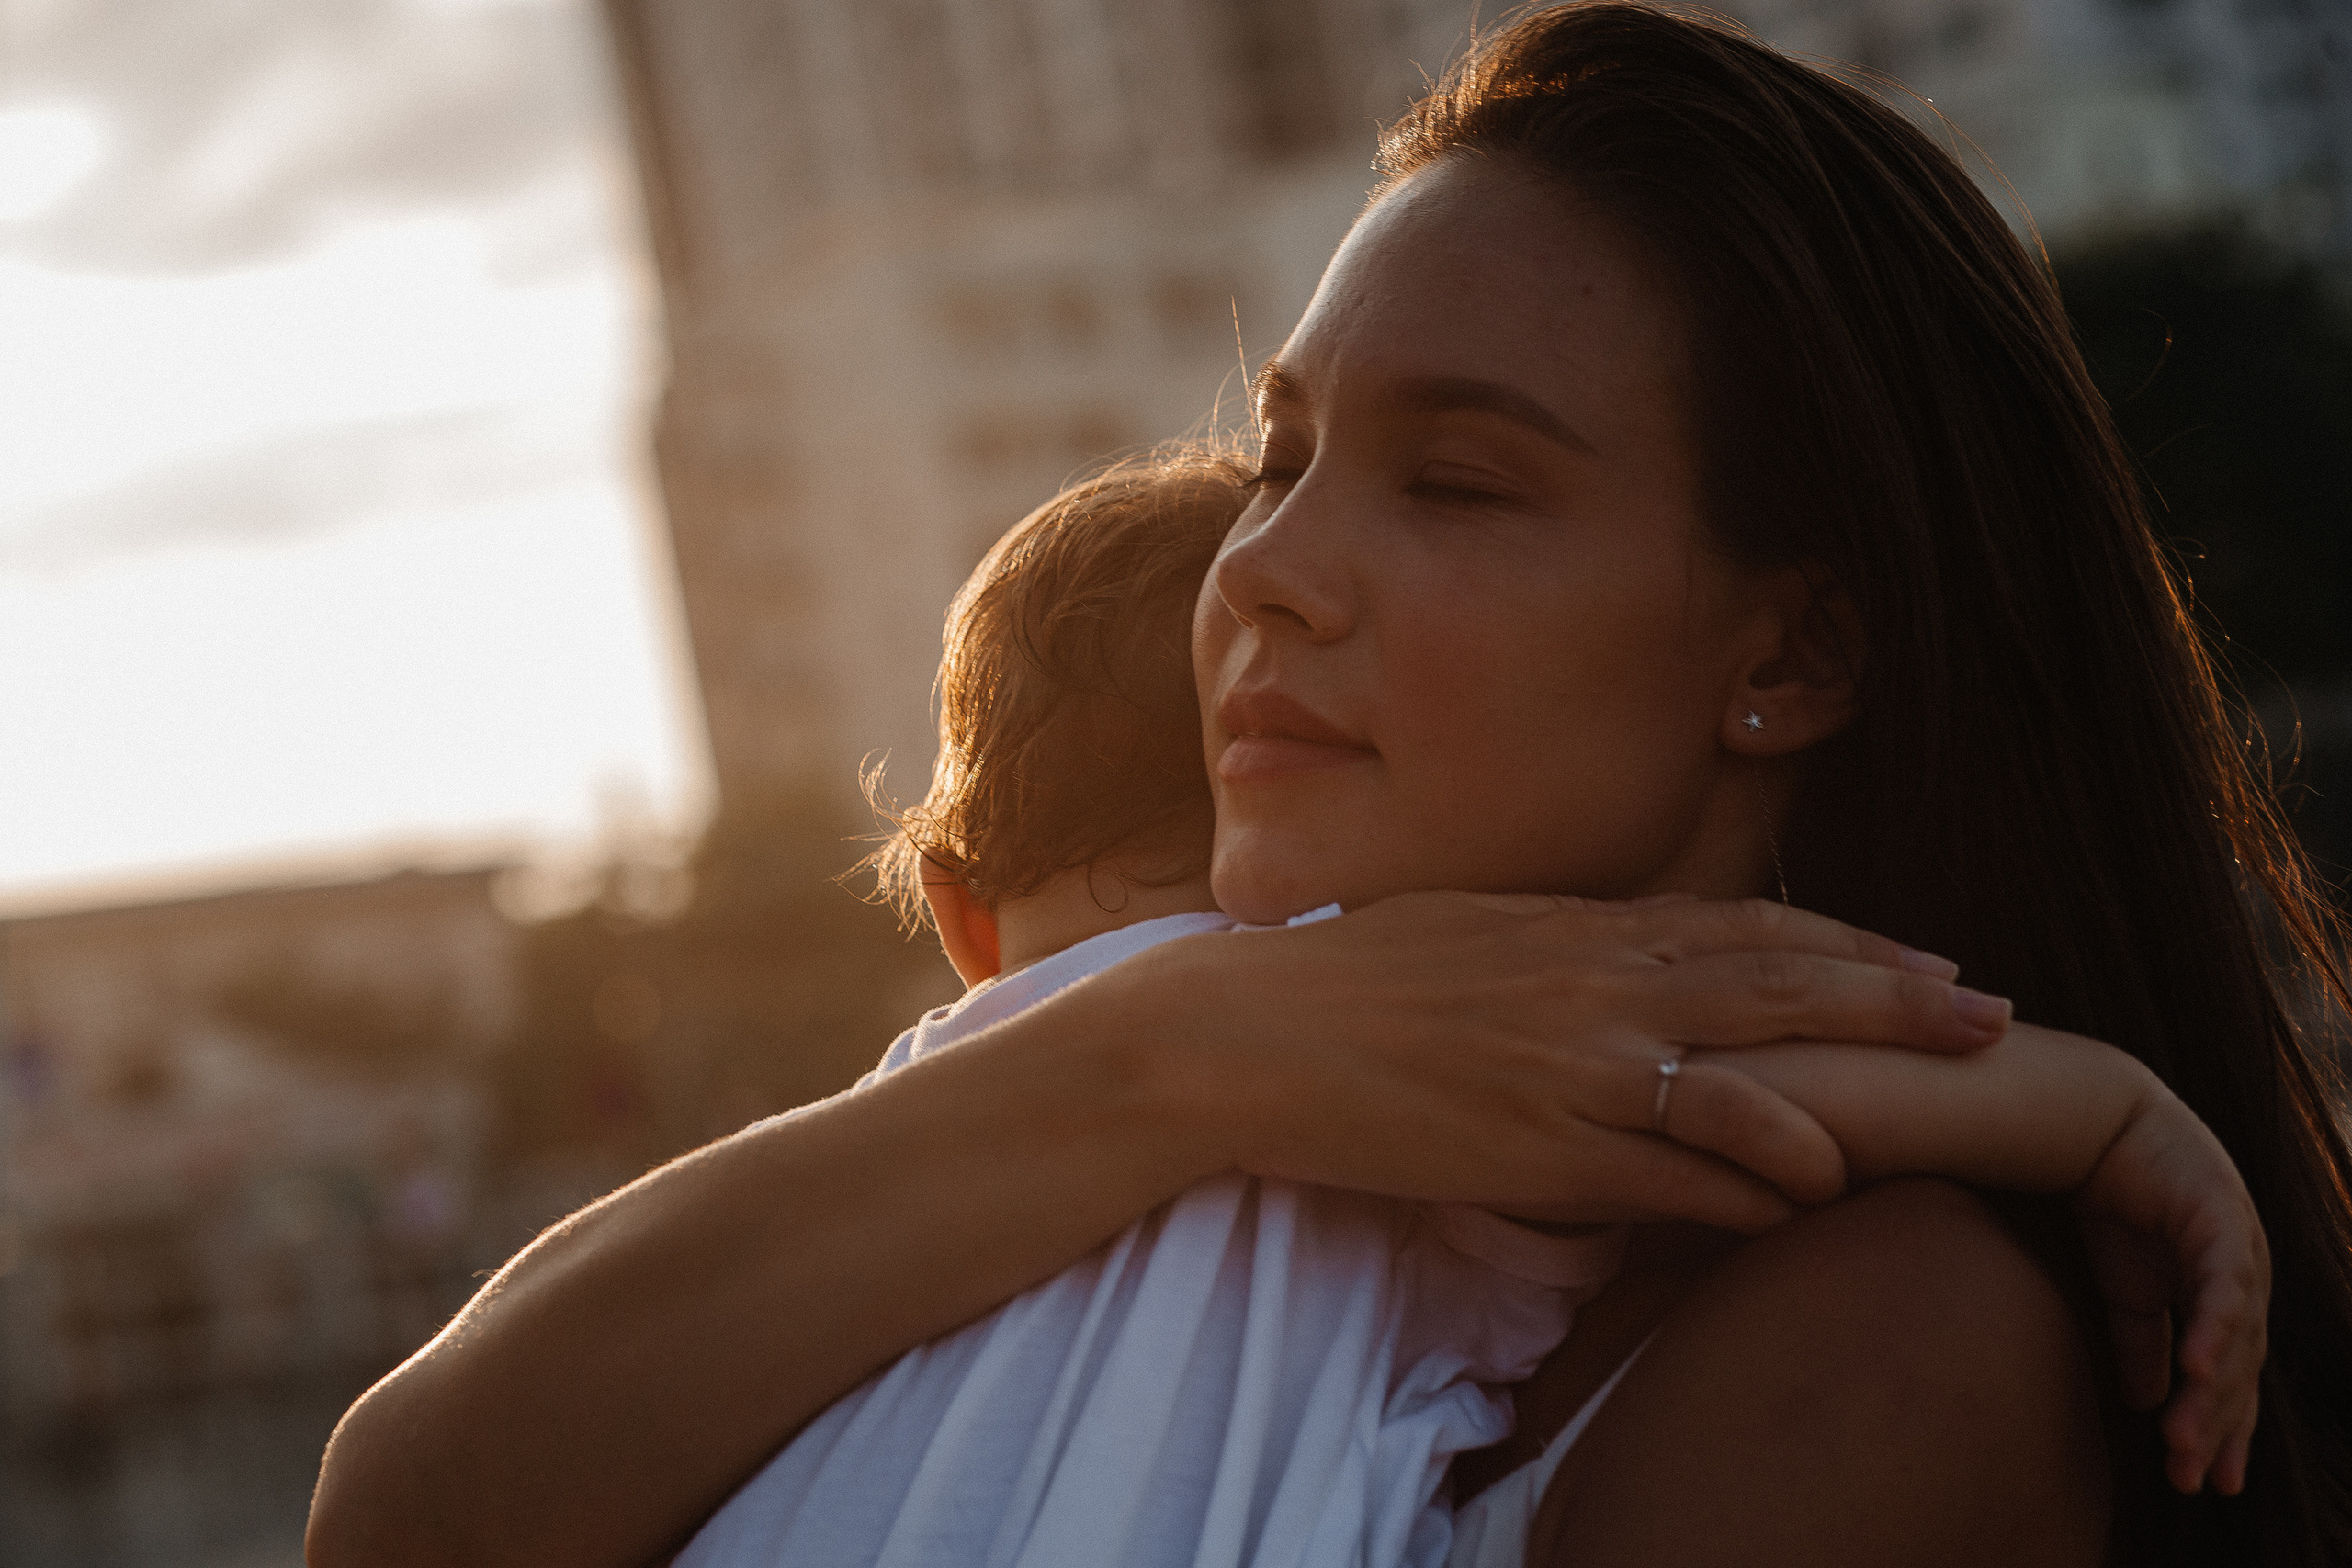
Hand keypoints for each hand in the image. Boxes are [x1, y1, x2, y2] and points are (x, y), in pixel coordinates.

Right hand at [1147, 891, 2008, 1233]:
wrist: (1245, 1033)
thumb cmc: (1345, 982)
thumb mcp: (1468, 931)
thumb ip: (1560, 946)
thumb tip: (1623, 956)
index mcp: (1577, 925)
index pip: (1747, 926)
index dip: (1851, 945)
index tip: (1928, 957)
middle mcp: (1594, 982)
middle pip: (1779, 984)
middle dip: (1898, 1001)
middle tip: (1992, 1015)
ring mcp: (1572, 1063)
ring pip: (1748, 1077)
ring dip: (1848, 1102)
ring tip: (1933, 1120)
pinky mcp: (1539, 1145)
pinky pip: (1674, 1169)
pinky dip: (1749, 1183)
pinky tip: (1807, 1197)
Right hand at [2073, 1088, 2268, 1494]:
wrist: (2100, 1123)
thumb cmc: (2117, 1201)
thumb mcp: (2126, 1290)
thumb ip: (2142, 1345)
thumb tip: (2144, 1402)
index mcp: (2226, 1298)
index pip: (2233, 1377)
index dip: (2223, 1429)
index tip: (2205, 1483)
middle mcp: (2245, 1278)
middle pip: (2240, 1368)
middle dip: (2216, 1424)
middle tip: (2190, 1475)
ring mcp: (2241, 1248)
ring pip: (2236, 1335)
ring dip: (2214, 1390)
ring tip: (2186, 1438)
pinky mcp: (2223, 1217)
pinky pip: (2224, 1282)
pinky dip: (2216, 1325)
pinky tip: (2200, 1368)